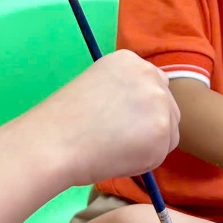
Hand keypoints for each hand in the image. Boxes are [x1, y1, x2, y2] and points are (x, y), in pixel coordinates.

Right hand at [33, 50, 178, 188]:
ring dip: (148, 143)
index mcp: (129, 60)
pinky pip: (160, 153)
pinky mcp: (163, 131)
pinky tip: (118, 157)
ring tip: (115, 147)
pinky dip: (143, 161)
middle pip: (167, 105)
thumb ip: (124, 91)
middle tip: (120, 139)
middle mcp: (149, 75)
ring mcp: (160, 102)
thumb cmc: (64, 121)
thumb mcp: (96, 86)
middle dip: (150, 124)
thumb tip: (143, 113)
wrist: (54, 142)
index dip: (140, 106)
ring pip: (168, 130)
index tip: (123, 119)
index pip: (153, 83)